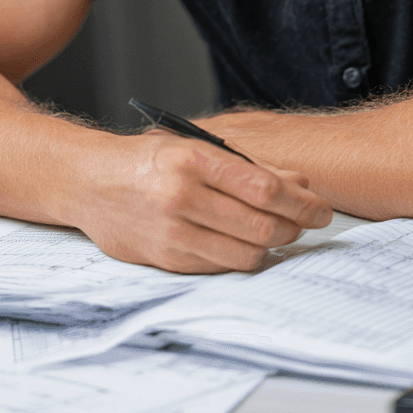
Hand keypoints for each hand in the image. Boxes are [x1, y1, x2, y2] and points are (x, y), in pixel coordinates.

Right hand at [76, 131, 332, 272]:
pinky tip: (248, 246)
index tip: (321, 208)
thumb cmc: (149, 160)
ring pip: (245, 251)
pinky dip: (243, 257)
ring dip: (272, 246)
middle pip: (260, 224)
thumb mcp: (194, 147)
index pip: (262, 188)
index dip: (300, 202)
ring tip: (280, 234)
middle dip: (294, 227)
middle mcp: (182, 195)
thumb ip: (246, 165)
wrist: (91, 182)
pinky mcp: (166, 258)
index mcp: (193, 159)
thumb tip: (298, 183)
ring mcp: (173, 230)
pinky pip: (221, 265)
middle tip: (307, 224)